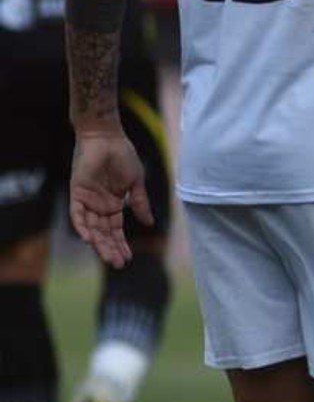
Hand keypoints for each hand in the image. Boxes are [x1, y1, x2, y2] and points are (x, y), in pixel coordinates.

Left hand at [69, 128, 150, 268]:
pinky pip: (77, 214)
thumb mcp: (136, 183)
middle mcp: (99, 205)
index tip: (128, 258)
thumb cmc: (123, 155)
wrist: (107, 137)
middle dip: (111, 248)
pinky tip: (89, 240)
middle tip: (118, 265)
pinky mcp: (77, 193)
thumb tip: (149, 224)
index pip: (116, 229)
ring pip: (91, 228)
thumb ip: (140, 203)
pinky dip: (82, 227)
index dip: (121, 244)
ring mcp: (87, 200)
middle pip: (103, 232)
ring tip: (108, 258)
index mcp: (113, 203)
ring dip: (99, 243)